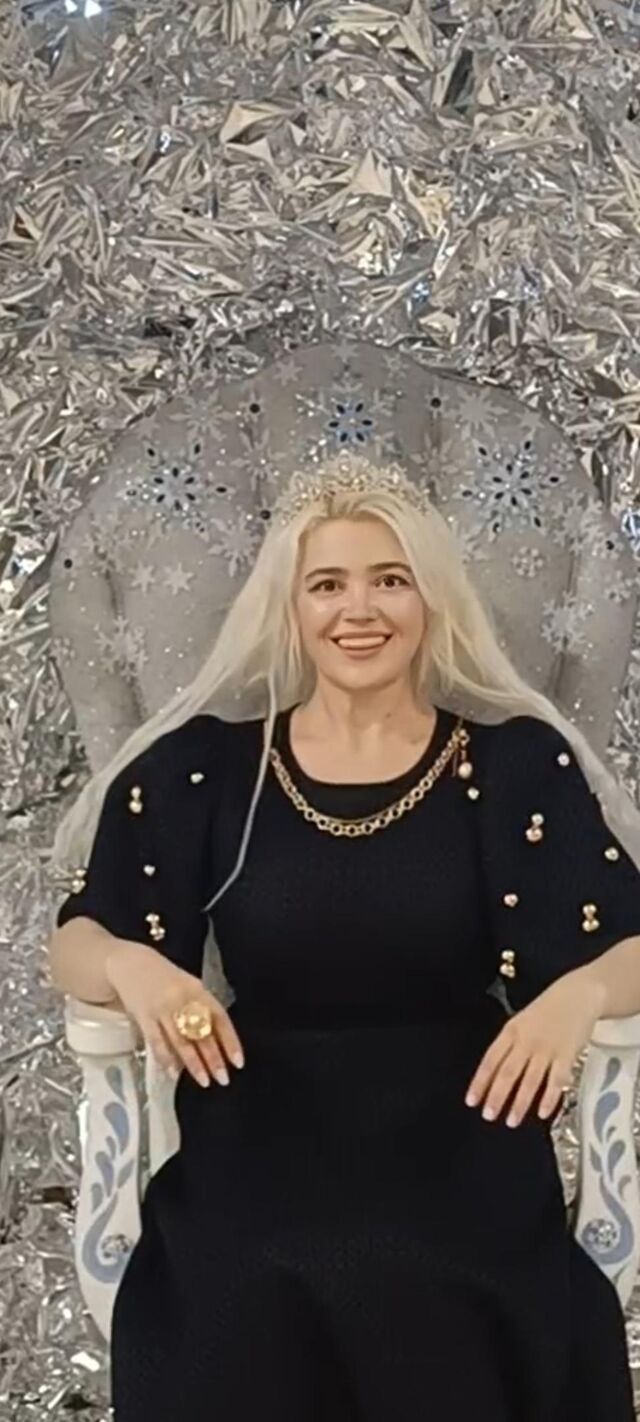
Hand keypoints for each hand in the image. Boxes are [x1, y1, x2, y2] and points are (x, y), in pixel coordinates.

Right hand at [106, 940, 244, 1088]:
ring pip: (181, 1040)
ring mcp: (162, 1009)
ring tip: (204, 1081)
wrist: (131, 964)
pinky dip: (166, 1059)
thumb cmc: (165, 977)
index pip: (220, 1018)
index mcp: (198, 991)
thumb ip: (202, 1009)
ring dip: (193, 1063)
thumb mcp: (189, 986)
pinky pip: (157, 1042)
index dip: (231, 1041)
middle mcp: (182, 999)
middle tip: (223, 1078)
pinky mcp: (144, 1017)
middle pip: (202, 1032)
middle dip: (213, 1058)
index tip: (238, 1062)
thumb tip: (218, 1040)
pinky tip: (174, 1072)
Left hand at [465, 970, 605, 1127]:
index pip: (491, 1059)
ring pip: (530, 1080)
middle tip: (488, 1115)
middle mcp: (526, 1041)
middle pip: (508, 1072)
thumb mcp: (521, 1021)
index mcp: (511, 1031)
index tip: (471, 1101)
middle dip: (497, 1096)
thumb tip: (493, 1073)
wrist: (578, 994)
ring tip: (511, 1121)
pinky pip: (557, 1080)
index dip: (480, 1081)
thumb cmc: (547, 1009)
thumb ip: (509, 1044)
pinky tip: (542, 1113)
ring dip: (520, 1103)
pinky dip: (549, 1098)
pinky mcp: (567, 1055)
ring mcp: (547, 1049)